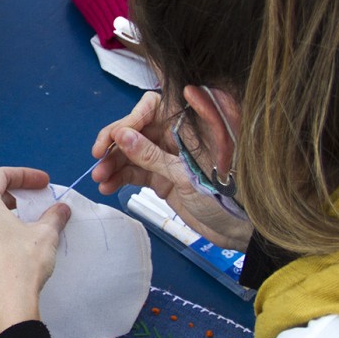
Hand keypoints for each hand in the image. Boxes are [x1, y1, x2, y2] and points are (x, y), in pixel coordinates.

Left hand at [0, 167, 71, 337]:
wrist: (6, 308)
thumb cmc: (22, 266)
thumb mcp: (45, 235)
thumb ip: (54, 216)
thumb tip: (62, 209)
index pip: (0, 176)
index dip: (24, 175)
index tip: (43, 183)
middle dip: (12, 194)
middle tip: (33, 199)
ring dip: (2, 214)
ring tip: (23, 222)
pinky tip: (10, 244)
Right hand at [91, 92, 251, 249]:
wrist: (240, 230)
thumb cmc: (226, 197)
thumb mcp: (186, 176)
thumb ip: (152, 155)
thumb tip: (121, 136)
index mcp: (190, 126)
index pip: (153, 107)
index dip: (130, 118)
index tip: (114, 138)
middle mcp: (176, 137)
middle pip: (137, 129)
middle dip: (115, 143)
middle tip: (98, 158)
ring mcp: (168, 158)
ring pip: (132, 153)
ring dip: (114, 163)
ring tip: (99, 178)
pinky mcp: (163, 179)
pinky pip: (136, 172)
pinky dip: (120, 178)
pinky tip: (107, 187)